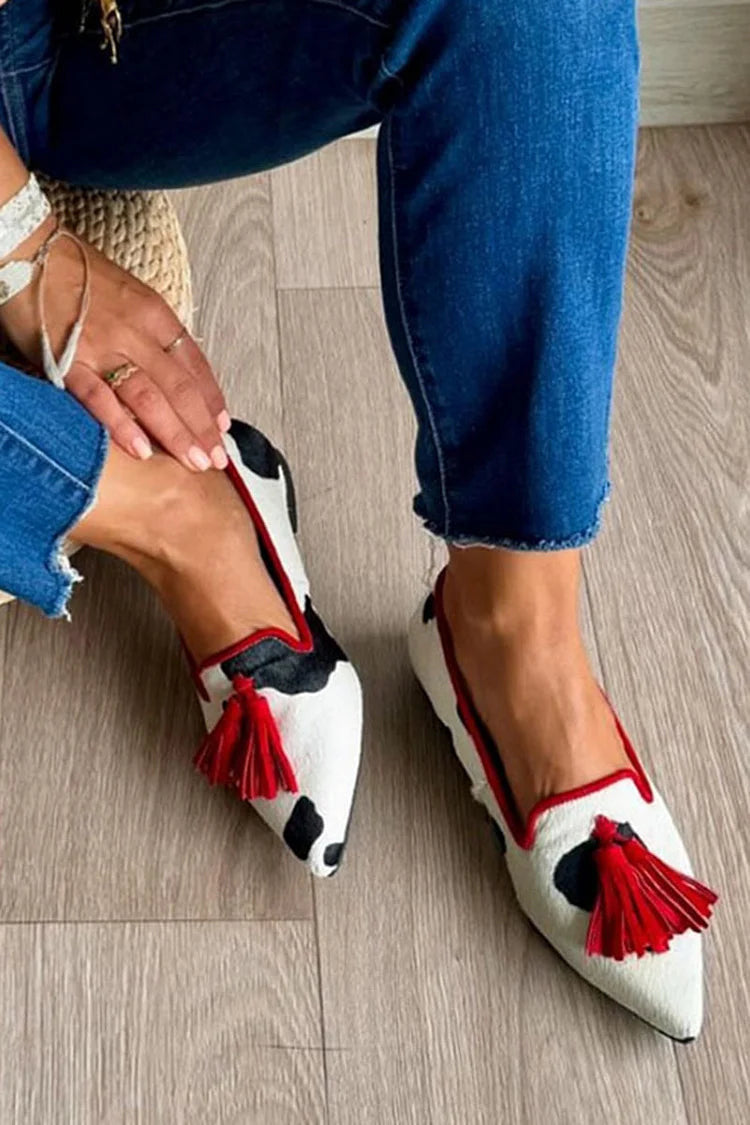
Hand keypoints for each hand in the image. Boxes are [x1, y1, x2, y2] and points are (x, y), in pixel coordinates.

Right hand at [0, 221, 229, 469]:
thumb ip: (153, 334)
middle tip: (217, 458)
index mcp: (155, 314)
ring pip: (150, 398)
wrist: (28, 252)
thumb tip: (178, 371)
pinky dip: (122, 426)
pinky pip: (100, 399)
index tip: (224, 427)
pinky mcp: (68, 362)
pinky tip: (143, 451)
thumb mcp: (130, 295)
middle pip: (180, 387)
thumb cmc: (80, 275)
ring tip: (195, 462)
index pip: (195, 363)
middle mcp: (136, 333)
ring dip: (175, 433)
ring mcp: (102, 349)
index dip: (212, 399)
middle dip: (202, 426)